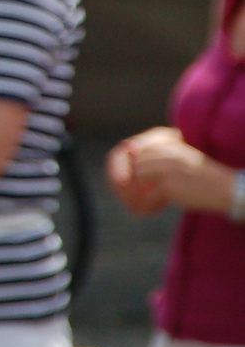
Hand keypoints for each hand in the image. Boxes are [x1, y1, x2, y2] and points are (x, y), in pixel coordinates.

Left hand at [109, 126, 235, 213]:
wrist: (228, 188)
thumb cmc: (201, 177)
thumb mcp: (175, 160)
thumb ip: (151, 159)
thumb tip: (120, 174)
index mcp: (164, 139)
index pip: (128, 148)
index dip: (118, 165)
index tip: (120, 181)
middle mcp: (162, 149)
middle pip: (129, 165)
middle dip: (126, 183)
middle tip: (133, 197)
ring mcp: (164, 165)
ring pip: (134, 180)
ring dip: (137, 194)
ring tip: (149, 202)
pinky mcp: (167, 183)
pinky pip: (146, 197)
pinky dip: (148, 205)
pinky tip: (157, 208)